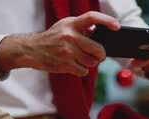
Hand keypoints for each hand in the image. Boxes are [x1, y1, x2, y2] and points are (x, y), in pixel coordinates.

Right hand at [0, 11, 119, 75]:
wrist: (31, 50)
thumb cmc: (52, 38)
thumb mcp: (64, 26)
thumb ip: (81, 28)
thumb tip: (101, 31)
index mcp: (71, 24)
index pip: (92, 17)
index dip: (107, 20)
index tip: (117, 26)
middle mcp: (70, 36)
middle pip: (98, 48)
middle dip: (101, 55)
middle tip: (99, 56)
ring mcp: (68, 51)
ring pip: (92, 62)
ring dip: (90, 63)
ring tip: (80, 59)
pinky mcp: (65, 64)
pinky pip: (84, 71)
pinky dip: (81, 70)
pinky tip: (73, 65)